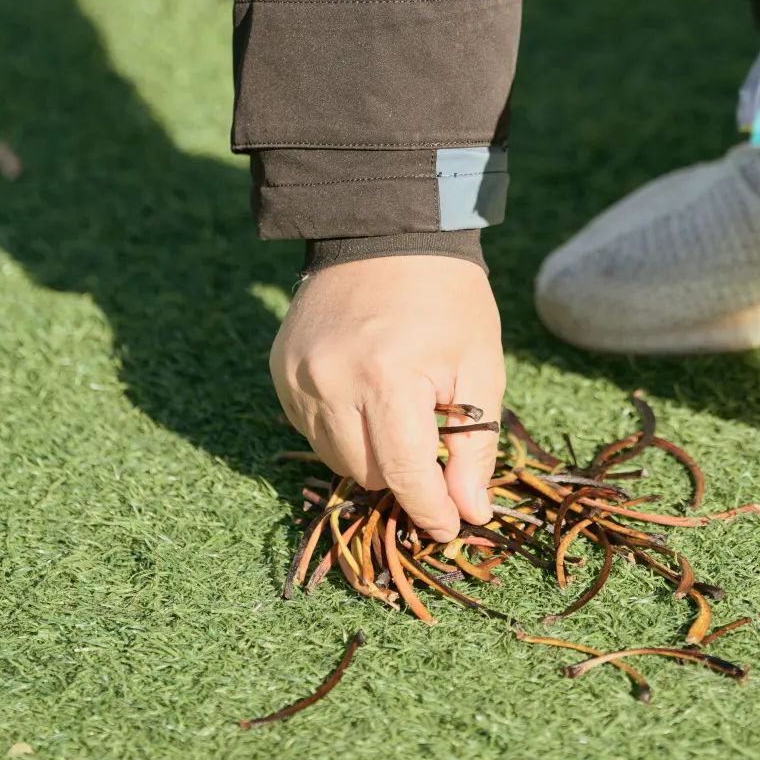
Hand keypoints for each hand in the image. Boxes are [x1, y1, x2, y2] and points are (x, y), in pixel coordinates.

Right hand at [269, 254, 503, 542]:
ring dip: (370, 452)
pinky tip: (366, 392)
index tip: (451, 528)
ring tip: (398, 409)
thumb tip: (470, 514)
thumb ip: (475, 446)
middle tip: (431, 442)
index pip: (404, 475)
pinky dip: (341, 426)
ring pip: (334, 458)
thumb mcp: (479, 366)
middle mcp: (331, 382)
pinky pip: (311, 428)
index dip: (430, 510)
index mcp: (388, 379)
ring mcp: (297, 376)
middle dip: (403, 473)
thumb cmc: (447, 299)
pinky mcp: (280, 370)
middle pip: (366, 473)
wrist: (388, 231)